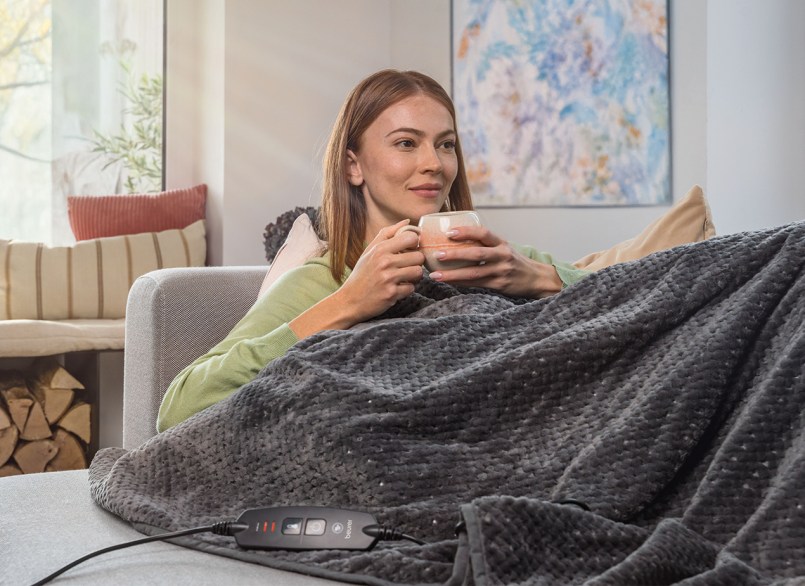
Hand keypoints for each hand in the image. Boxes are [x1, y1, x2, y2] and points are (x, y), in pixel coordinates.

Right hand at [334, 219, 425, 322]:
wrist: (349, 300)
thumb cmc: (362, 274)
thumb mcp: (370, 250)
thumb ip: (388, 233)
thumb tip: (408, 221)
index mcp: (380, 249)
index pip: (411, 238)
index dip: (414, 244)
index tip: (409, 249)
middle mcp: (384, 262)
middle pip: (418, 256)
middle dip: (416, 262)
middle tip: (408, 265)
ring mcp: (388, 278)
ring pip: (418, 272)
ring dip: (414, 276)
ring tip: (404, 277)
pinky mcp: (391, 294)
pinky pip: (411, 288)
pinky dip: (407, 289)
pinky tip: (397, 288)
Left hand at [427, 225, 562, 298]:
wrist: (536, 278)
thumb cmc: (513, 261)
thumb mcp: (503, 247)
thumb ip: (485, 243)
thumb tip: (456, 235)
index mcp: (502, 243)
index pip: (483, 233)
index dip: (466, 231)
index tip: (449, 233)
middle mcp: (502, 256)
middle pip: (476, 254)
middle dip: (455, 254)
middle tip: (437, 254)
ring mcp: (501, 271)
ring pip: (473, 273)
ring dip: (452, 274)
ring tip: (435, 274)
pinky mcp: (499, 285)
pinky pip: (476, 284)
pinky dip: (460, 282)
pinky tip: (448, 281)